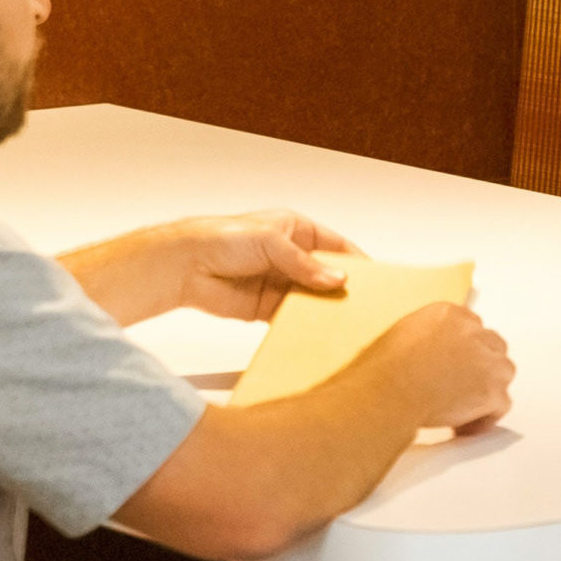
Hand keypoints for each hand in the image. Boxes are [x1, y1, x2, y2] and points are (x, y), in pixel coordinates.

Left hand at [169, 211, 355, 321]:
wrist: (184, 265)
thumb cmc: (221, 237)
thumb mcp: (271, 241)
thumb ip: (304, 263)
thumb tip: (336, 279)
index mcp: (295, 229)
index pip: (335, 245)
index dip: (355, 260)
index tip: (376, 277)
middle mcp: (290, 255)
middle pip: (326, 274)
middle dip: (341, 287)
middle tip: (362, 304)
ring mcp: (278, 282)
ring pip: (310, 297)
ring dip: (322, 308)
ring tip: (344, 321)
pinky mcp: (265, 307)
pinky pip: (291, 316)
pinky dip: (302, 323)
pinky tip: (315, 330)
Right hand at [373, 301, 514, 434]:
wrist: (391, 389)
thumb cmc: (383, 368)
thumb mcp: (399, 336)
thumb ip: (420, 339)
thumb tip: (417, 356)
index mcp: (449, 314)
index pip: (471, 325)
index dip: (465, 349)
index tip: (456, 363)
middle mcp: (473, 332)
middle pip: (492, 346)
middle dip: (481, 365)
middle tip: (461, 386)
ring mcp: (487, 362)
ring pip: (503, 373)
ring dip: (488, 388)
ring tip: (464, 407)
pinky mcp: (492, 392)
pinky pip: (501, 405)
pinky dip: (485, 418)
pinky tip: (464, 427)